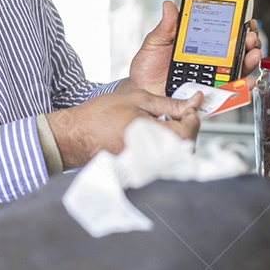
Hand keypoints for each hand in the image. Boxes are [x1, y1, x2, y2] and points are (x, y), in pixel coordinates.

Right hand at [46, 90, 201, 169]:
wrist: (75, 136)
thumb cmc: (99, 116)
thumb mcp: (137, 100)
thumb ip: (169, 103)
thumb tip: (193, 102)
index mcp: (152, 136)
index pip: (189, 131)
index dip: (193, 117)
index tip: (190, 107)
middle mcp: (151, 156)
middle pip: (186, 146)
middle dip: (187, 128)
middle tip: (178, 113)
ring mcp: (146, 166)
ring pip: (175, 154)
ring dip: (176, 138)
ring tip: (162, 123)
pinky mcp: (140, 170)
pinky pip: (161, 160)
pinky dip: (163, 146)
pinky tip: (151, 134)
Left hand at [123, 3, 262, 94]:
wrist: (140, 89)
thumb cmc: (148, 67)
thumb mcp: (155, 42)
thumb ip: (165, 27)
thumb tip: (169, 6)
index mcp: (198, 45)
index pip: (223, 33)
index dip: (237, 26)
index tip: (245, 18)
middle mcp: (208, 61)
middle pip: (237, 50)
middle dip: (249, 41)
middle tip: (250, 35)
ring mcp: (210, 78)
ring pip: (238, 70)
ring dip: (250, 61)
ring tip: (252, 53)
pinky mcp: (208, 94)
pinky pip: (229, 92)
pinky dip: (242, 88)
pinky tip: (247, 82)